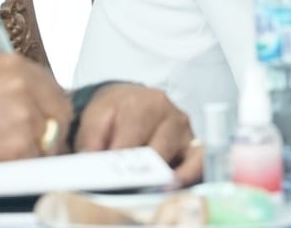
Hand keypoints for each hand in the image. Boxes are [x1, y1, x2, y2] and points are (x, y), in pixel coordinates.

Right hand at [0, 54, 71, 168]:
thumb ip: (17, 87)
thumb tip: (43, 102)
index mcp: (14, 65)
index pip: (55, 89)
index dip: (52, 110)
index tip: (48, 122)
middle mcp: (22, 85)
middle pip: (60, 113)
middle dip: (51, 132)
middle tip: (34, 143)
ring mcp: (23, 114)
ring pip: (48, 140)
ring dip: (33, 150)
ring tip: (2, 149)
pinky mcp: (17, 143)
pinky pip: (33, 160)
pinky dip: (20, 166)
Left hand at [74, 84, 201, 185]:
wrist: (131, 99)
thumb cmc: (114, 111)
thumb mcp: (95, 117)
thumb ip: (91, 138)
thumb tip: (93, 161)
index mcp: (145, 103)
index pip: (134, 136)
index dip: (120, 159)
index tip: (108, 177)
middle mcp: (171, 114)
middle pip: (159, 149)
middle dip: (144, 171)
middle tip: (129, 189)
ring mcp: (185, 130)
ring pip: (182, 155)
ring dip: (169, 176)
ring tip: (156, 191)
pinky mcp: (193, 144)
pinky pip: (199, 160)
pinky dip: (191, 175)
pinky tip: (175, 187)